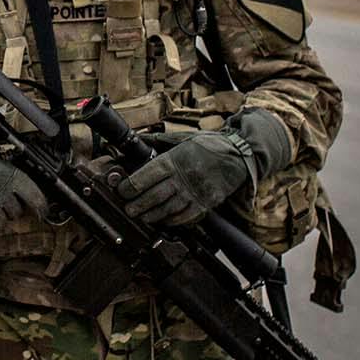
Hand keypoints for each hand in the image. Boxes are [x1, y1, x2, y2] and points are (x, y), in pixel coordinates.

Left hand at [117, 132, 251, 226]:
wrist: (238, 157)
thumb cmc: (208, 146)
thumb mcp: (182, 139)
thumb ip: (159, 142)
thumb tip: (138, 141)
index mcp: (175, 160)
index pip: (147, 175)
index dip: (132, 185)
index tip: (122, 190)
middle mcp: (183, 177)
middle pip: (155, 195)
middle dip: (138, 204)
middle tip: (127, 209)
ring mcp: (194, 192)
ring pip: (168, 208)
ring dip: (152, 215)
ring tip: (141, 216)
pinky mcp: (205, 203)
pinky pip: (185, 216)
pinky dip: (172, 220)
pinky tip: (162, 220)